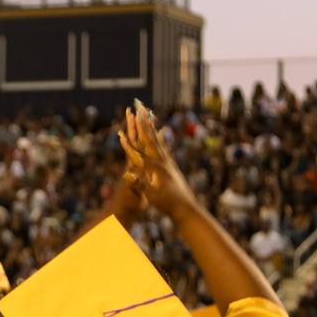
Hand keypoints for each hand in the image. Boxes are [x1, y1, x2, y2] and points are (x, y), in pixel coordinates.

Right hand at [120, 102, 196, 217]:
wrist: (186, 209)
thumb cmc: (167, 203)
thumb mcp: (151, 195)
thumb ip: (141, 183)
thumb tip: (129, 174)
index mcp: (156, 167)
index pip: (142, 146)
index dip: (136, 131)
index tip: (132, 118)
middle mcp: (163, 161)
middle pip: (152, 138)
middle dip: (145, 123)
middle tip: (141, 108)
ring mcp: (169, 164)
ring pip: (159, 142)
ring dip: (153, 129)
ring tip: (150, 116)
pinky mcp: (172, 168)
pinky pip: (165, 150)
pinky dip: (161, 141)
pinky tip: (162, 136)